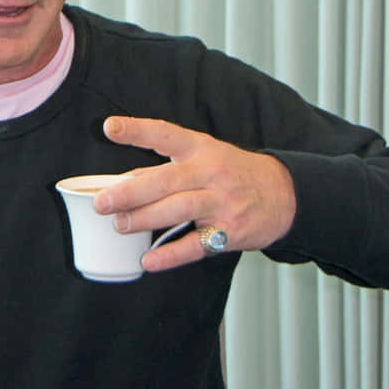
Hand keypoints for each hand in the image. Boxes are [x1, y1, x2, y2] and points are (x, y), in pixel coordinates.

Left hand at [93, 116, 296, 272]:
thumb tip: (125, 183)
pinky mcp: (229, 231)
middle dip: (130, 192)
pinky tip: (148, 260)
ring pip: (178, 210)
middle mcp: (211, 172)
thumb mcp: (206, 157)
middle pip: (166, 180)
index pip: (165, 134)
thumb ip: (167, 169)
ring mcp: (222, 202)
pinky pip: (195, 245)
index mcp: (201, 149)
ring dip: (145, 219)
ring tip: (120, 225)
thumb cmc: (233, 173)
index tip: (109, 127)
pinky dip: (170, 255)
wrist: (285, 194)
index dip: (137, 130)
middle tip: (102, 202)